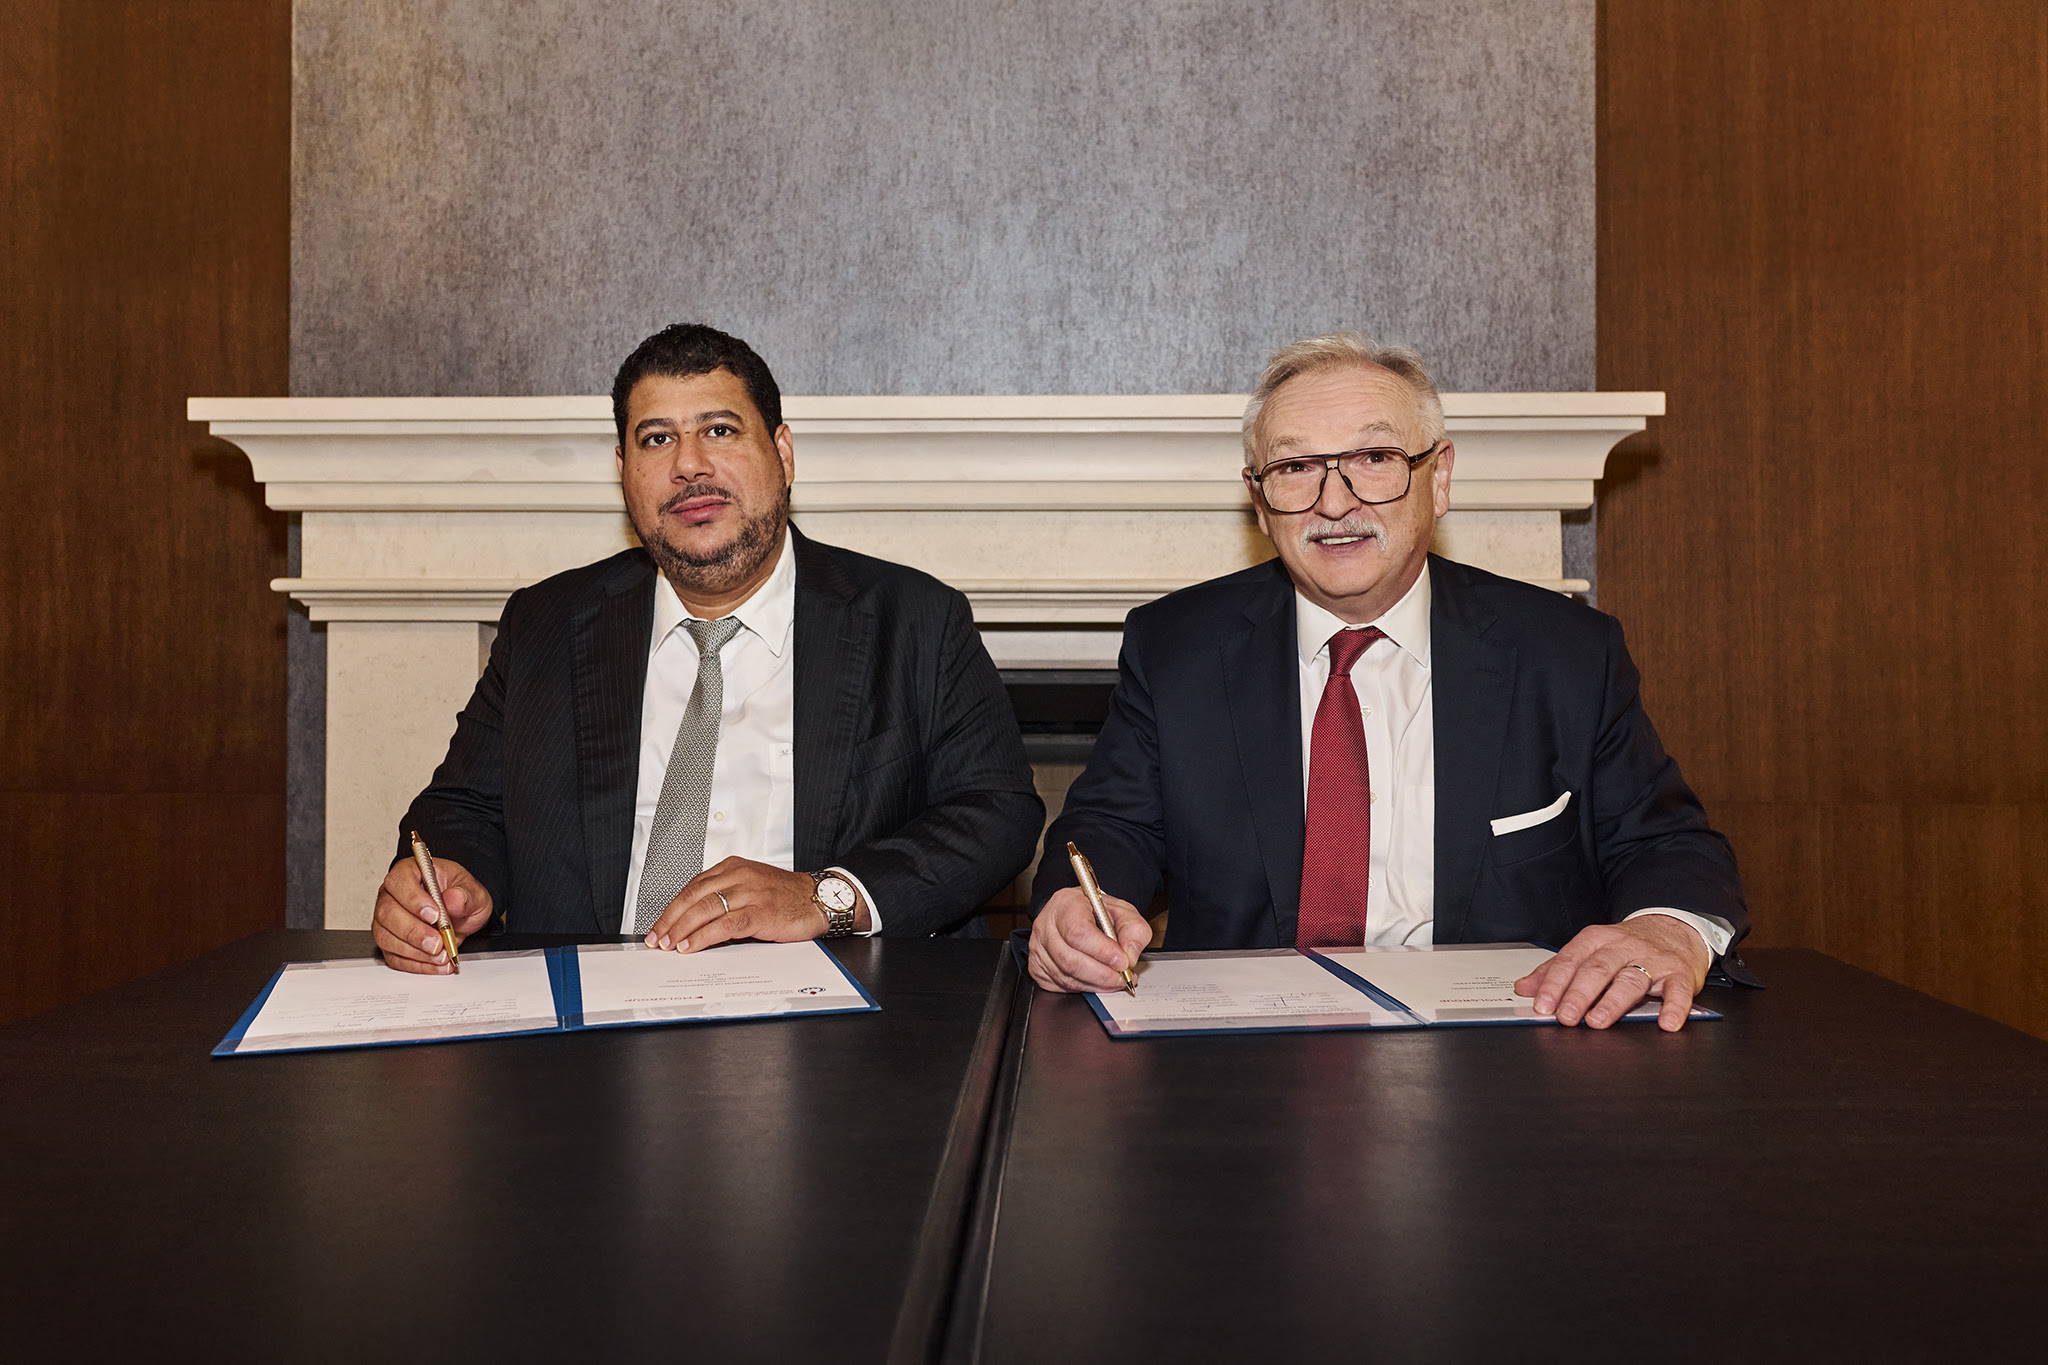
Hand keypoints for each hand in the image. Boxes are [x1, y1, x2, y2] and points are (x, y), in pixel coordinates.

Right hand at [371, 854, 492, 973]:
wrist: (461, 915)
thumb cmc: (461, 896)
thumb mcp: (474, 892)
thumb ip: (466, 895)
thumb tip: (454, 899)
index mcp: (410, 872)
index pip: (400, 882)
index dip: (414, 900)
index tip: (434, 915)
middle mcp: (392, 895)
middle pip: (388, 913)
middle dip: (414, 932)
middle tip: (437, 943)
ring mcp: (387, 920)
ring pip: (386, 937)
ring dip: (414, 951)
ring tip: (440, 955)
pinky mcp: (390, 941)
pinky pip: (394, 956)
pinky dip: (415, 964)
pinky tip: (435, 964)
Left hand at [645, 858, 865, 951]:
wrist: (820, 898)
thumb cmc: (787, 896)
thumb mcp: (752, 887)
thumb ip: (725, 898)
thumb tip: (695, 922)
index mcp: (733, 867)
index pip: (692, 887)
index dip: (672, 908)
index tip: (660, 925)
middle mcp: (738, 876)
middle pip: (692, 897)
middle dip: (670, 920)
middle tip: (657, 939)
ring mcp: (749, 893)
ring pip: (704, 910)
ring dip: (681, 930)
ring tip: (669, 946)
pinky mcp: (760, 912)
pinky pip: (724, 925)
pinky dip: (703, 937)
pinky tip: (692, 946)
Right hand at [1027, 886, 1150, 992]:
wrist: (1078, 914)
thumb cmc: (1096, 912)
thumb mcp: (1123, 911)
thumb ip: (1134, 930)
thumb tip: (1130, 955)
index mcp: (1065, 904)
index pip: (1078, 932)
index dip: (1102, 951)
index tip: (1123, 961)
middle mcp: (1046, 926)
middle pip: (1070, 960)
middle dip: (1102, 974)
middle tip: (1123, 977)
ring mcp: (1038, 948)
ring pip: (1066, 977)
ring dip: (1096, 984)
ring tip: (1115, 980)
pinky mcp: (1038, 968)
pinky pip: (1061, 986)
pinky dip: (1084, 988)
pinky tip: (1098, 981)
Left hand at [1514, 914, 1711, 1031]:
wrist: (1675, 928)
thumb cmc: (1627, 945)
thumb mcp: (1590, 949)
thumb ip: (1557, 969)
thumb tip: (1524, 988)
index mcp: (1597, 939)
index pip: (1571, 960)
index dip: (1555, 983)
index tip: (1543, 1005)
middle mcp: (1623, 947)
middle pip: (1597, 969)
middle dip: (1579, 994)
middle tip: (1566, 1017)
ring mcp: (1653, 959)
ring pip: (1631, 980)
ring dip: (1612, 1002)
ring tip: (1598, 1021)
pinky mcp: (1680, 973)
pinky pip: (1678, 991)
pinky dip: (1673, 1008)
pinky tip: (1665, 1023)